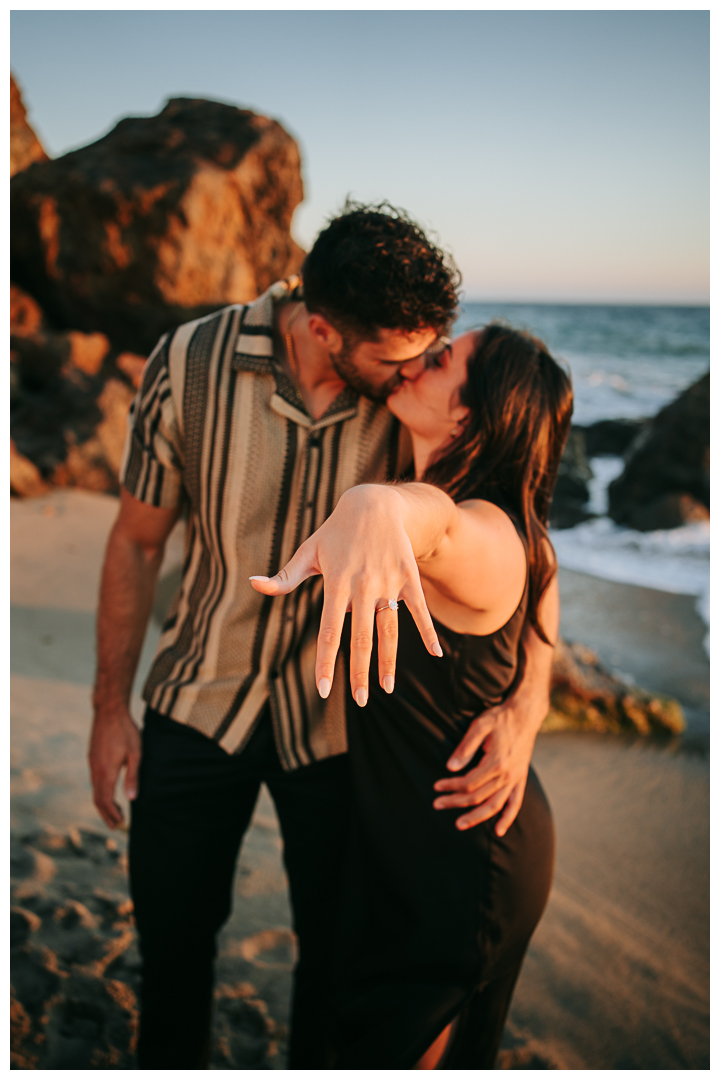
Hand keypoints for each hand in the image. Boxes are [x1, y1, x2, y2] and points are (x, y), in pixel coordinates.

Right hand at [88, 707, 141, 828]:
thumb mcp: (136, 753)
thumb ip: (133, 777)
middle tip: (115, 826)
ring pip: (95, 791)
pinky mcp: (92, 758)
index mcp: (106, 771)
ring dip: (104, 804)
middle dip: (106, 814)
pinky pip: (94, 781)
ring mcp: (92, 764)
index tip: (121, 823)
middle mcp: (96, 770)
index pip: (106, 800)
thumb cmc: (126, 731)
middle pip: (98, 799)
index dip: (113, 814)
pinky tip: (109, 793)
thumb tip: (133, 799)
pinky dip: (101, 793)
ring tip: (114, 813)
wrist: (109, 712)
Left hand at [250, 486, 442, 704]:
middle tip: (361, 700)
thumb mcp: (308, 552)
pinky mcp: (408, 576)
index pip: (329, 631)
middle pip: (361, 637)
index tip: (324, 691)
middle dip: (360, 672)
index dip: (325, 662)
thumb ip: (284, 577)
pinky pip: (419, 609)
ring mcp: (388, 581)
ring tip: (388, 688)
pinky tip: (436, 653)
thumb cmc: (335, 532)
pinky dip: (428, 631)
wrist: (374, 503)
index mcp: (335, 582)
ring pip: (389, 629)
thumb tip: (253, 584)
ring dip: (390, 661)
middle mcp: (362, 584)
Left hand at [433, 695, 539, 834]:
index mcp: (496, 762)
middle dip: (455, 802)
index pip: (468, 783)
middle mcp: (507, 775)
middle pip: (478, 796)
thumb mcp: (480, 725)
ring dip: (476, 817)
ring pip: (495, 806)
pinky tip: (498, 831)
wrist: (526, 714)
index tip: (436, 786)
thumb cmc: (500, 717)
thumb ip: (465, 747)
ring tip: (459, 824)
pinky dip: (507, 818)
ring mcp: (516, 779)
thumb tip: (450, 767)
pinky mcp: (521, 779)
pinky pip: (515, 804)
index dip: (450, 786)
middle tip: (437, 804)